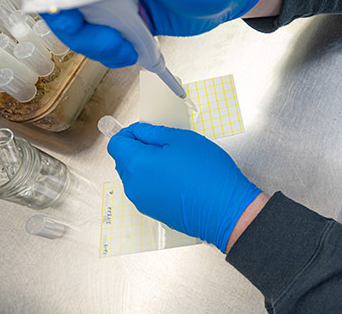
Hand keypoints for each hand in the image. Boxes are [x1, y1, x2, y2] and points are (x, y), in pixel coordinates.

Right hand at [25, 0, 267, 67]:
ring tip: (127, 47)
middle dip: (77, 32)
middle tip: (110, 40)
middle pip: (57, 8)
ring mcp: (110, 2)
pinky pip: (100, 44)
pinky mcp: (123, 23)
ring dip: (97, 47)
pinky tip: (134, 50)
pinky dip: (111, 53)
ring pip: (78, 32)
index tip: (70, 17)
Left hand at [108, 123, 261, 252]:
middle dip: (137, 148)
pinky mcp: (153, 212)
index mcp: (137, 164)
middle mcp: (134, 186)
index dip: (129, 133)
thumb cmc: (207, 174)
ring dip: (146, 165)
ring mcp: (142, 202)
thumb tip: (139, 132)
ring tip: (173, 161)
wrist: (225, 210)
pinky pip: (145, 189)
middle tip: (163, 143)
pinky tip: (176, 177)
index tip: (144, 130)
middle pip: (123, 160)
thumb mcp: (181, 139)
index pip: (116, 144)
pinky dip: (154, 180)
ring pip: (134, 176)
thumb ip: (153, 132)